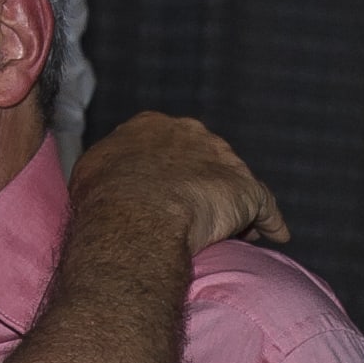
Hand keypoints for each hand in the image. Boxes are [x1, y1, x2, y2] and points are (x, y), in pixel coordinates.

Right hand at [69, 113, 287, 254]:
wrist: (136, 217)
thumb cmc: (103, 200)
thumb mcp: (88, 173)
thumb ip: (105, 169)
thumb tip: (106, 178)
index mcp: (151, 126)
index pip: (166, 143)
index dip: (167, 169)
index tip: (164, 192)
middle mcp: (191, 133)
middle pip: (205, 158)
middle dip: (204, 183)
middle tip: (198, 213)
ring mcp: (222, 159)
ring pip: (233, 184)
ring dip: (235, 206)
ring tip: (236, 234)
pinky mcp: (247, 190)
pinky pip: (264, 208)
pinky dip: (270, 222)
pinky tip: (275, 236)